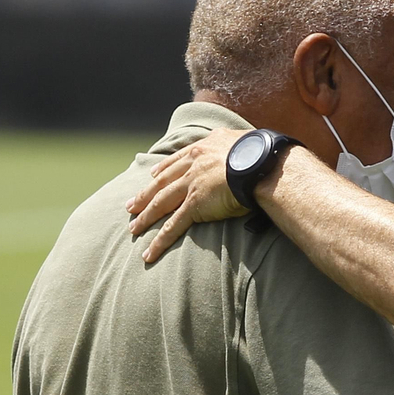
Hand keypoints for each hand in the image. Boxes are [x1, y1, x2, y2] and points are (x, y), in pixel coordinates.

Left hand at [126, 128, 249, 261]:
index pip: (177, 160)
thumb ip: (240, 146)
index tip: (152, 175)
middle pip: (161, 182)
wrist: (261, 163)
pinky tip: (149, 253)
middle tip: (131, 205)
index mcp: (204, 148)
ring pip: (161, 204)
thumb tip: (250, 148)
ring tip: (133, 229)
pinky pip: (173, 226)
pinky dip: (159, 241)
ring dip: (145, 217)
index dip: (163, 169)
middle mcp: (192, 165)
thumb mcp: (247, 141)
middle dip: (144, 195)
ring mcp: (191, 186)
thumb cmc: (262, 153)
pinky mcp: (195, 205)